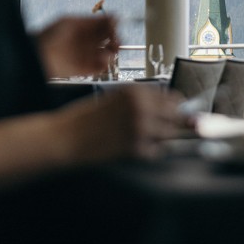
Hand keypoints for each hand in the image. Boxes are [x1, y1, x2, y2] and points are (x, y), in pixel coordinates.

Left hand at [36, 15, 117, 78]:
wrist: (37, 57)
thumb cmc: (49, 36)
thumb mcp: (70, 22)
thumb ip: (92, 20)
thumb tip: (113, 16)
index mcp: (84, 28)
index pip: (105, 25)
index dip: (113, 24)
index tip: (117, 25)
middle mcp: (87, 41)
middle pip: (109, 39)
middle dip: (116, 38)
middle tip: (116, 40)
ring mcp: (87, 55)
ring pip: (108, 54)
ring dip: (111, 52)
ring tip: (109, 51)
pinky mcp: (85, 69)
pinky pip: (100, 67)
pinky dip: (104, 64)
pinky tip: (102, 60)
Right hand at [60, 86, 185, 161]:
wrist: (67, 137)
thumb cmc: (88, 118)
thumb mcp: (116, 98)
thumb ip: (142, 101)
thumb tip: (173, 109)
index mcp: (137, 92)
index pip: (174, 99)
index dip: (175, 109)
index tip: (175, 115)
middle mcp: (142, 107)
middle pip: (176, 117)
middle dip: (172, 124)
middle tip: (160, 129)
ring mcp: (140, 128)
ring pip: (169, 136)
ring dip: (161, 139)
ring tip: (143, 139)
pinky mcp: (135, 148)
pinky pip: (156, 152)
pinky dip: (150, 152)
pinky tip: (134, 149)